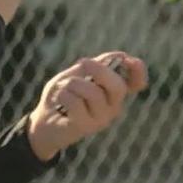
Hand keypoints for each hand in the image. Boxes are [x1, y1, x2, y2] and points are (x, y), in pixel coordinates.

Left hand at [26, 52, 148, 161]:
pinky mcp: (85, 126)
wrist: (43, 121)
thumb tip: (120, 56)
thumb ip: (96, 65)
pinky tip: (59, 101)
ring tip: (64, 89)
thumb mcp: (78, 74)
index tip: (130, 61)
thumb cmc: (63, 94)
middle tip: (83, 63)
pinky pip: (75, 102)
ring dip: (72, 83)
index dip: (138, 72)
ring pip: (92, 92)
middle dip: (99, 70)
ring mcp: (101, 119)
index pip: (136, 83)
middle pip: (118, 87)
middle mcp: (112, 107)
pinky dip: (62, 94)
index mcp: (112, 92)